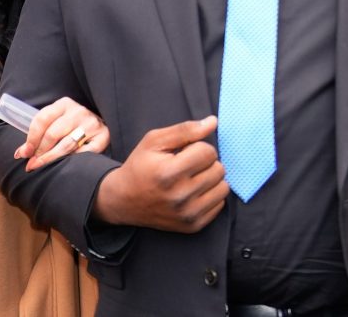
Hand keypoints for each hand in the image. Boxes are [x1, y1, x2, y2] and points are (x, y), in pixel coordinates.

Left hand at [14, 97, 110, 171]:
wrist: (100, 125)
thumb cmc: (71, 126)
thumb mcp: (56, 122)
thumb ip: (39, 133)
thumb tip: (21, 153)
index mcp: (65, 104)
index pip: (42, 119)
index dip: (31, 138)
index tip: (24, 153)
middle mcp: (79, 111)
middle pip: (53, 134)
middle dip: (39, 151)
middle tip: (31, 164)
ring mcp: (93, 124)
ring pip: (67, 145)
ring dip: (51, 159)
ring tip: (40, 166)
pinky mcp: (103, 136)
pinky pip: (84, 153)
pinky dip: (72, 161)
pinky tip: (64, 166)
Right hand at [92, 116, 227, 233]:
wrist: (124, 201)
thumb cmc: (140, 166)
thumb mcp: (154, 141)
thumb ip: (185, 130)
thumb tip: (213, 122)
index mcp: (168, 173)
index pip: (208, 152)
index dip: (198, 147)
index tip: (184, 152)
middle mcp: (180, 196)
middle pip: (219, 169)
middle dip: (206, 162)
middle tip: (187, 165)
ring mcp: (188, 214)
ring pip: (223, 187)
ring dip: (211, 179)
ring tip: (192, 178)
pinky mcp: (193, 226)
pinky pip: (220, 204)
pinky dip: (210, 195)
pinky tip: (193, 193)